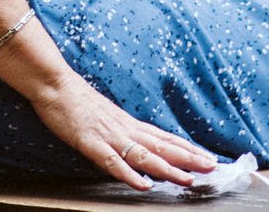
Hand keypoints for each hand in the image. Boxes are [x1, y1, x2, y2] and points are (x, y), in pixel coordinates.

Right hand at [26, 70, 216, 190]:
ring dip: (167, 168)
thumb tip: (142, 144)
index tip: (209, 158)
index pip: (166, 138)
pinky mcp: (91, 142)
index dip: (188, 149)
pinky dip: (129, 174)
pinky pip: (112, 162)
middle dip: (189, 158)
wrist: (56, 84)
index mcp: (130, 124)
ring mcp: (110, 136)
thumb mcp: (108, 116)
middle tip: (212, 167)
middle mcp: (126, 130)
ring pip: (144, 155)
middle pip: (162, 146)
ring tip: (187, 179)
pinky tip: (142, 184)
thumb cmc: (79, 101)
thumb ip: (125, 132)